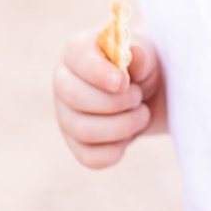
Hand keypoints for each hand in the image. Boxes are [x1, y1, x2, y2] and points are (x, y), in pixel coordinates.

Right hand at [52, 26, 163, 168]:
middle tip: (138, 96)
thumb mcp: (147, 54)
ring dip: (122, 126)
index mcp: (76, 52)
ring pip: (83, 131)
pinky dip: (116, 150)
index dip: (100, 73)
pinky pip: (91, 158)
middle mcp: (63, 83)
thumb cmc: (141, 67)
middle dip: (116, 102)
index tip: (123, 82)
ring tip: (141, 114)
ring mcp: (66, 116)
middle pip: (75, 97)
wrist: (147, 92)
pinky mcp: (77, 144)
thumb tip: (134, 56)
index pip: (78, 59)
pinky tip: (127, 135)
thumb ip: (141, 54)